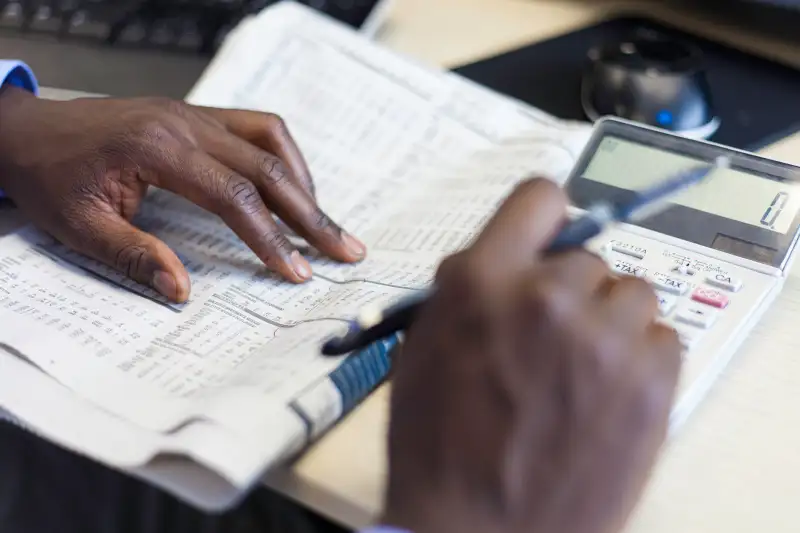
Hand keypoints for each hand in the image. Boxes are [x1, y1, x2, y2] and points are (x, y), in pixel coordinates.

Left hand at [0, 87, 365, 301]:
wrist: (26, 131)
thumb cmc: (50, 176)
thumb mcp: (80, 227)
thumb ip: (134, 257)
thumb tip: (182, 290)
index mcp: (157, 148)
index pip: (235, 196)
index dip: (271, 238)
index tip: (297, 271)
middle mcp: (185, 124)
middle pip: (268, 167)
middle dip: (311, 214)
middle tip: (345, 248)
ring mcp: (194, 114)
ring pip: (271, 140)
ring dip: (304, 183)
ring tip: (323, 222)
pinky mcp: (196, 115)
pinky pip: (256, 127)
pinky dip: (284, 157)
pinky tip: (292, 185)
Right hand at [384, 178, 680, 532]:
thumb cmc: (438, 447)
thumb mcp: (424, 349)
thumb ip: (470, 292)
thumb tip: (512, 262)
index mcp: (480, 281)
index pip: (539, 197)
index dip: (546, 219)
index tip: (549, 243)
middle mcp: (546, 295)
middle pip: (588, 256)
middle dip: (571, 291)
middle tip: (554, 339)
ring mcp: (604, 338)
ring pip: (633, 294)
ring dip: (610, 323)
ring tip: (584, 371)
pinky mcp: (651, 382)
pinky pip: (663, 338)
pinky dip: (641, 360)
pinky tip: (610, 396)